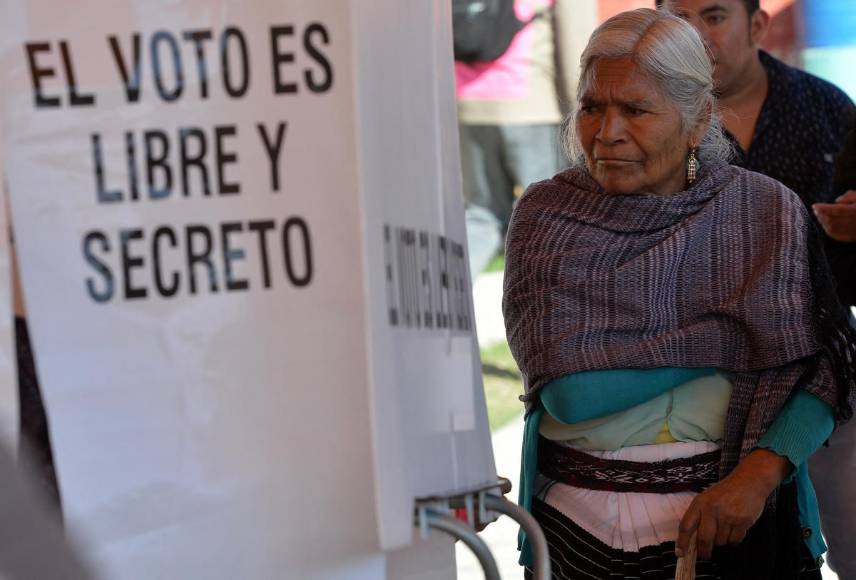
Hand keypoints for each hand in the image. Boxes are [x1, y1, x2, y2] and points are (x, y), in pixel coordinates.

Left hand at [675, 449, 790, 559]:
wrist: (749, 481)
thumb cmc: (725, 491)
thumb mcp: (706, 498)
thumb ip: (699, 515)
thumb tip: (692, 539)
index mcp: (699, 503)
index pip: (686, 526)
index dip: (682, 542)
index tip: (680, 553)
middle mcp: (712, 510)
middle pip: (704, 539)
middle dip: (704, 551)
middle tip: (705, 555)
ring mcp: (728, 516)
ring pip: (721, 541)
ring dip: (722, 541)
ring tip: (725, 528)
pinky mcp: (743, 521)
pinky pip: (735, 540)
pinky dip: (734, 540)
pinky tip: (735, 529)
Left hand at [813, 191, 855, 241]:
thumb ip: (850, 196)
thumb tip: (836, 201)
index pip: (836, 210)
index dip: (823, 208)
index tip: (814, 205)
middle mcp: (855, 222)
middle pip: (832, 220)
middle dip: (821, 215)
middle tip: (816, 210)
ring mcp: (854, 231)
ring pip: (832, 229)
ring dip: (822, 222)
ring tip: (819, 216)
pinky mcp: (853, 238)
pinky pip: (837, 236)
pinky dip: (828, 230)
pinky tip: (825, 224)